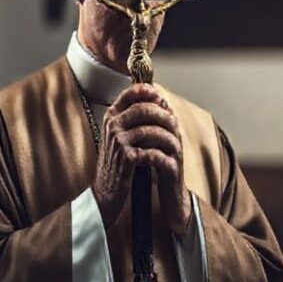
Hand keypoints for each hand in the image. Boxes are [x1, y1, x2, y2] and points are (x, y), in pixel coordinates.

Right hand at [91, 84, 190, 235]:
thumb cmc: (117, 161)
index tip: (161, 97)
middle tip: (174, 120)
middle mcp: (112, 125)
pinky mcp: (125, 156)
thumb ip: (135, 117)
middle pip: (143, 109)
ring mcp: (117, 140)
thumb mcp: (121, 134)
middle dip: (162, 114)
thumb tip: (160, 100)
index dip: (148, 92)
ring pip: (149, 128)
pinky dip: (161, 150)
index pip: (130, 94)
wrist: (106, 189)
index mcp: (111, 116)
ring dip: (166, 133)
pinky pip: (149, 147)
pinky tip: (167, 153)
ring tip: (175, 138)